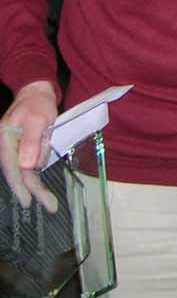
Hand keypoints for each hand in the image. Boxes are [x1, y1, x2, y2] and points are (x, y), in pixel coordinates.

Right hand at [0, 81, 58, 212]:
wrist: (36, 91)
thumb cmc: (37, 103)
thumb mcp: (38, 120)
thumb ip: (32, 142)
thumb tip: (26, 166)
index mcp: (5, 139)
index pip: (12, 168)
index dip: (21, 186)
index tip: (28, 202)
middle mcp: (6, 146)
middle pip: (19, 173)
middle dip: (32, 190)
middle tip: (49, 206)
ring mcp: (12, 147)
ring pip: (25, 170)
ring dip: (36, 183)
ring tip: (50, 198)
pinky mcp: (21, 147)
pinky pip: (29, 163)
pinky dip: (36, 172)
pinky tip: (42, 185)